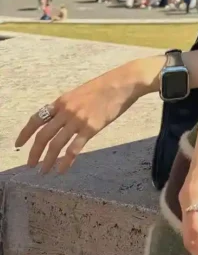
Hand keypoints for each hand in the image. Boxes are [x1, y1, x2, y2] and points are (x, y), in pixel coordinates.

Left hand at [15, 58, 158, 174]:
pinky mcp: (91, 128)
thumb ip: (69, 106)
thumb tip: (61, 119)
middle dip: (34, 152)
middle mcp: (66, 111)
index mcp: (62, 101)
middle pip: (43, 135)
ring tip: (43, 171)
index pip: (37, 118)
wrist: (123, 82)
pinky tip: (62, 169)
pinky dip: (66, 161)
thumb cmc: (105, 86)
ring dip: (47, 160)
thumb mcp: (81, 92)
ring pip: (56, 144)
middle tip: (30, 165)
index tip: (18, 145)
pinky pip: (74, 148)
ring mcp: (78, 119)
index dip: (25, 133)